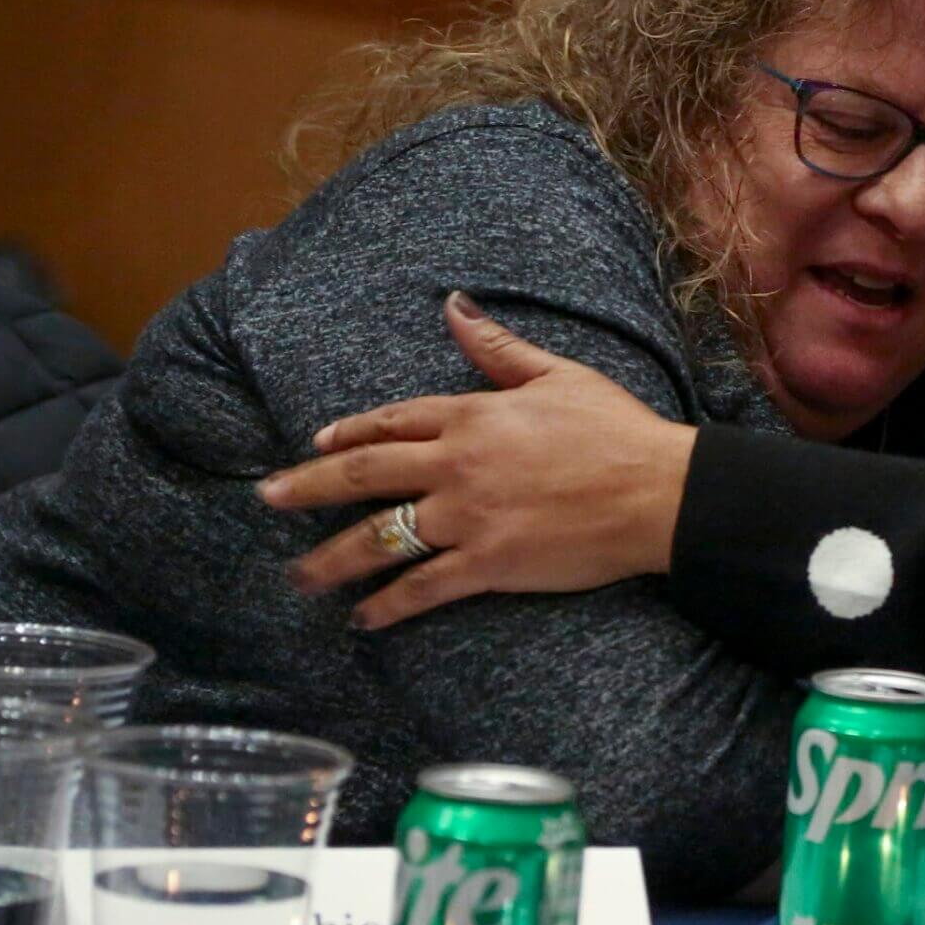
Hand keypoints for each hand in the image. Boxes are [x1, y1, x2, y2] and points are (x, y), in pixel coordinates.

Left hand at [255, 292, 696, 629]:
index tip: (317, 443)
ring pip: (381, 538)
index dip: (349, 433)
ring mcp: (468, 517)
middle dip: (309, 488)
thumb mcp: (557, 375)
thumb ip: (497, 349)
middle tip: (268, 499)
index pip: (392, 421)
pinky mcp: (488, 564)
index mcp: (472, 415)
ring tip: (300, 578)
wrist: (656, 492)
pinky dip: (388, 606)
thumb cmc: (617, 430)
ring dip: (332, 559)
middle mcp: (457, 465)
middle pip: (365, 476)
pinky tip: (362, 618)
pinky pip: (423, 587)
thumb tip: (454, 306)